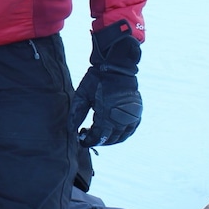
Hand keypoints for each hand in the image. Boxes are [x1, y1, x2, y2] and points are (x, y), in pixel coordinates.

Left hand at [70, 21, 141, 146]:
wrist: (117, 67)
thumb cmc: (96, 80)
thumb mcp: (82, 94)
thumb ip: (76, 113)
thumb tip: (71, 131)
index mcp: (107, 113)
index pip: (98, 136)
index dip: (89, 141)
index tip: (81, 141)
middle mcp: (121, 116)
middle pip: (109, 139)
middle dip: (98, 141)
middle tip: (88, 137)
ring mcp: (131, 115)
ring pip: (121, 137)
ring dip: (110, 140)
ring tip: (99, 135)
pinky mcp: (137, 112)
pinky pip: (130, 130)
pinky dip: (121, 135)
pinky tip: (112, 132)